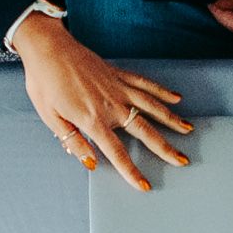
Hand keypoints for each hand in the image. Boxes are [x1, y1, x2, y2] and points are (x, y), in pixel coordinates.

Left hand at [10, 10, 190, 188]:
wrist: (47, 47)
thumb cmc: (44, 83)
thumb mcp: (51, 118)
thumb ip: (73, 141)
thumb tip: (91, 162)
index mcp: (92, 120)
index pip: (117, 153)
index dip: (131, 172)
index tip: (145, 185)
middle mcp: (111, 105)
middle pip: (144, 131)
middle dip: (165, 148)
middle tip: (182, 160)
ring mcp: (117, 87)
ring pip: (151, 106)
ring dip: (171, 120)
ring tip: (188, 130)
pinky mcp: (118, 73)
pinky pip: (145, 84)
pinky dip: (161, 91)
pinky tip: (176, 98)